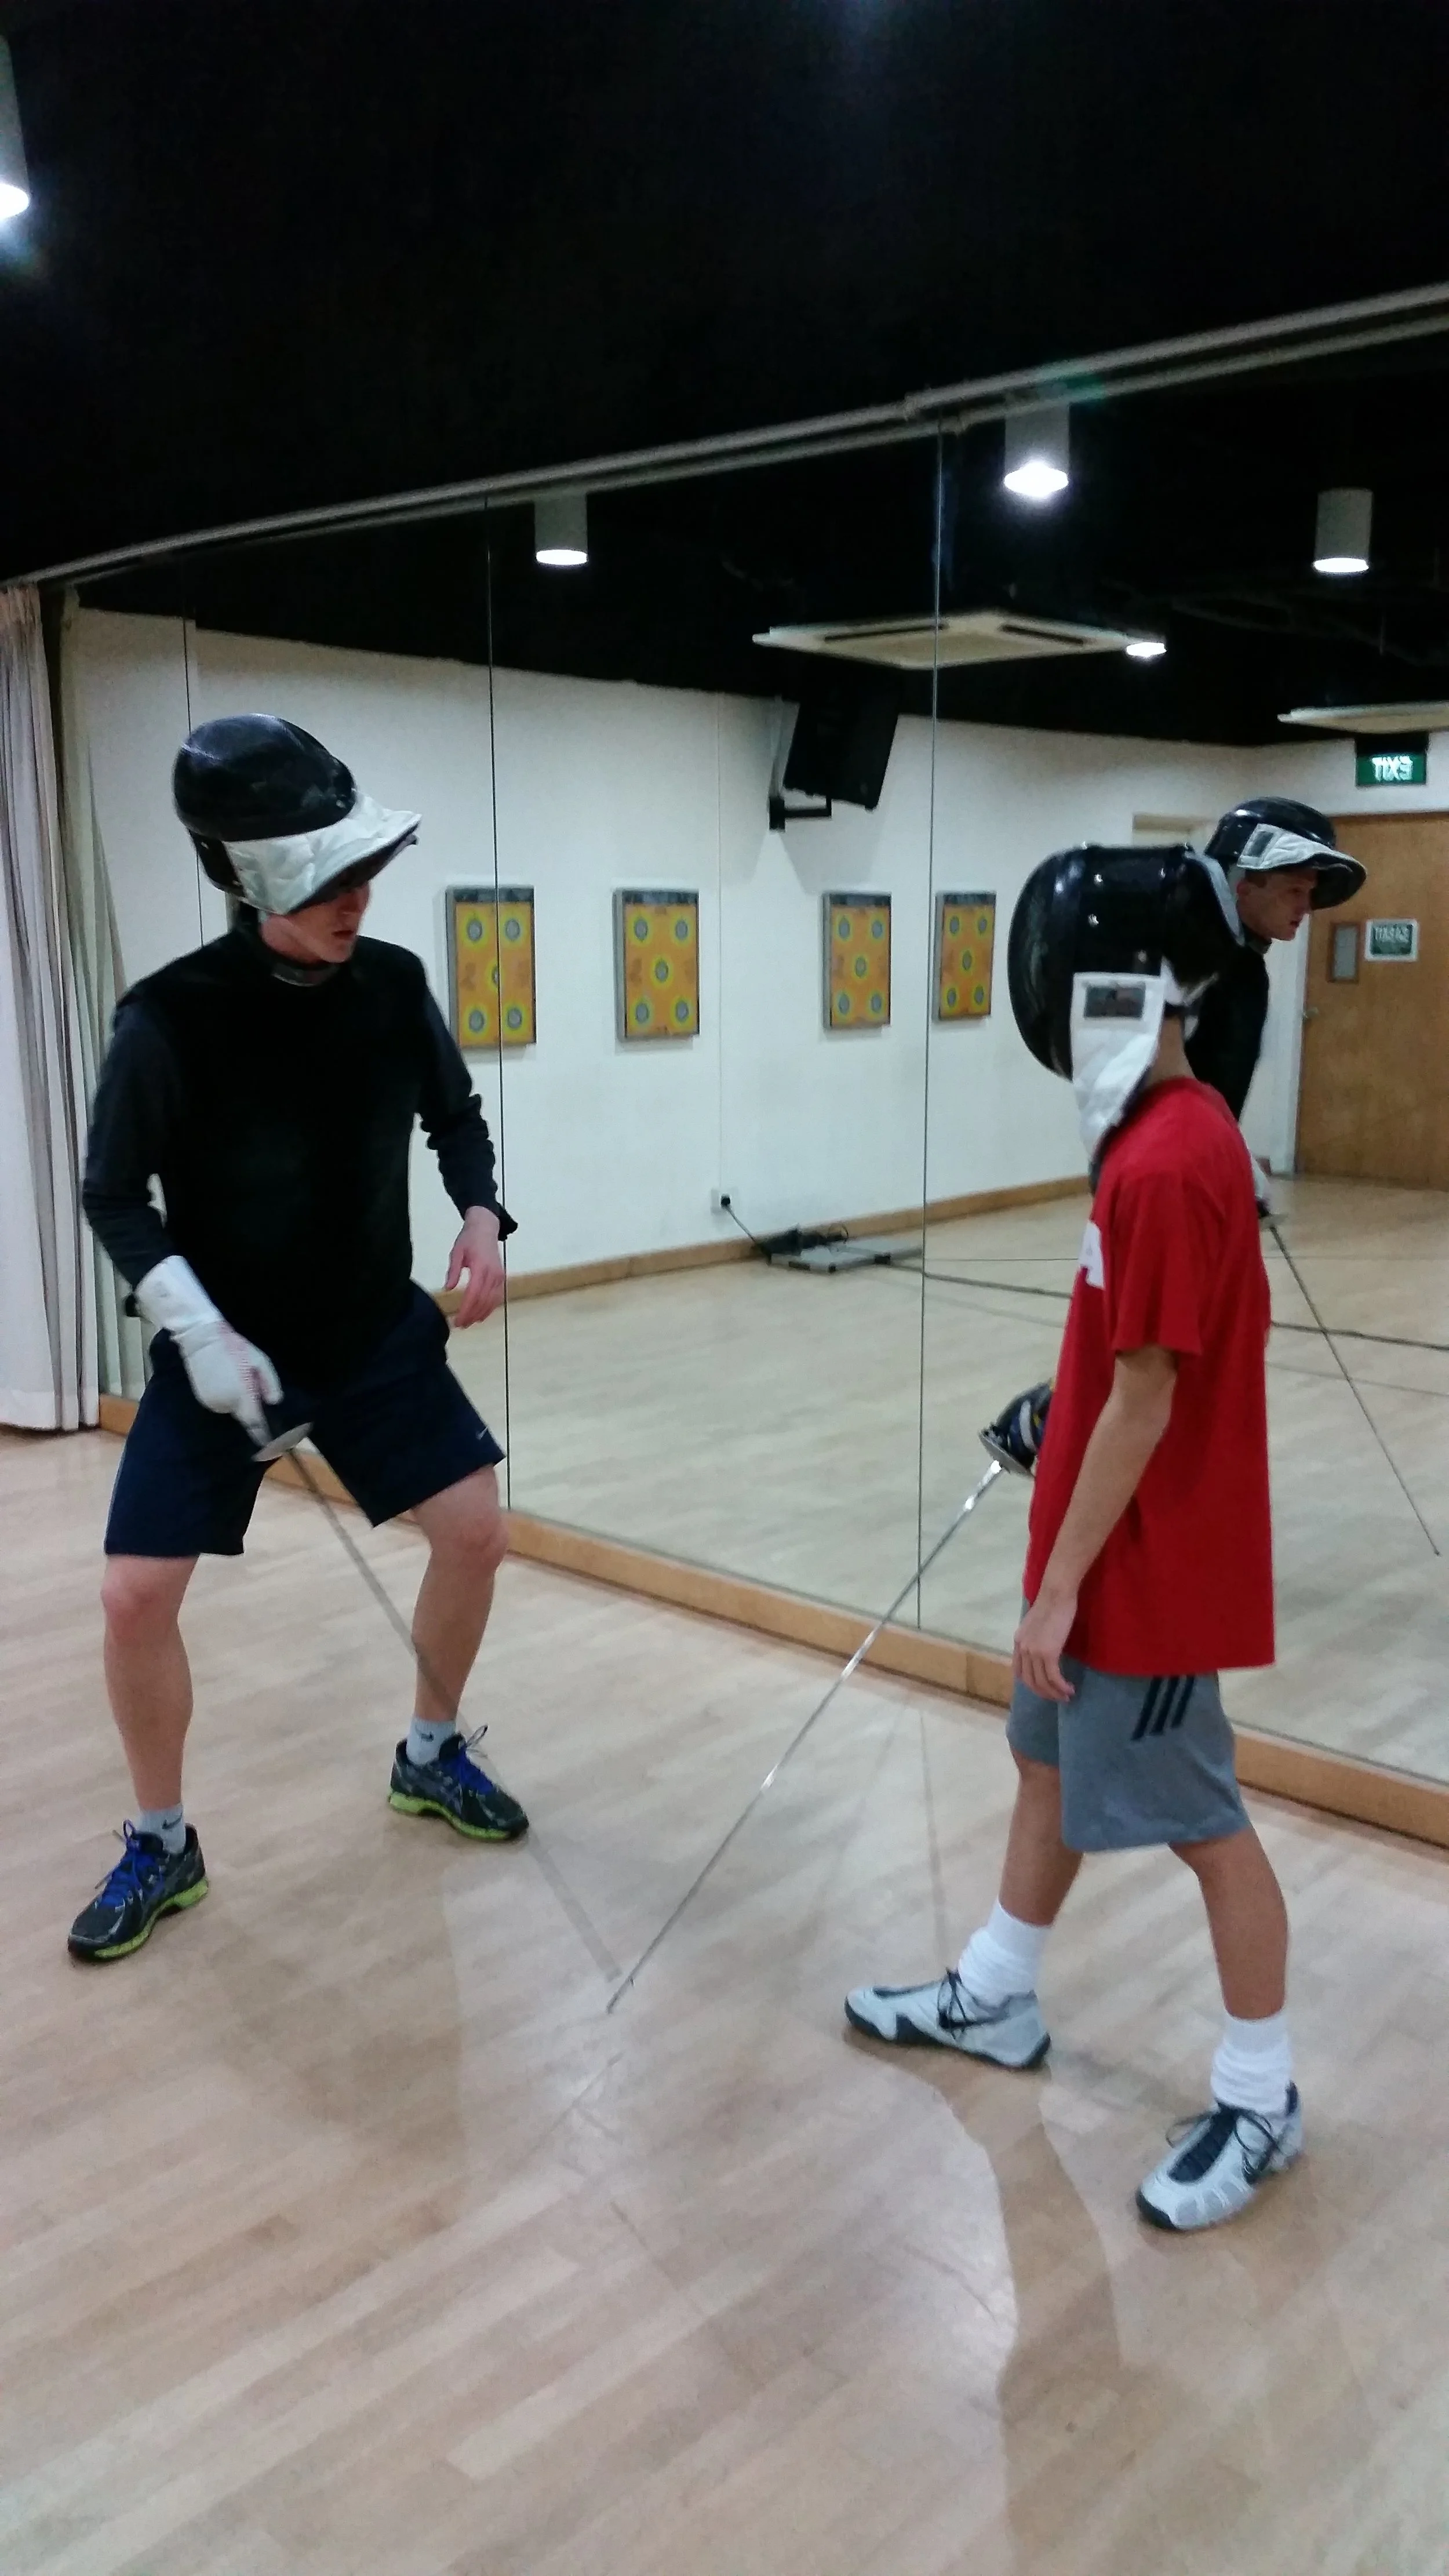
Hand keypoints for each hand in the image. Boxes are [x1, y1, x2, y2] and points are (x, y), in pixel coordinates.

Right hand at [172, 1317, 281, 1442]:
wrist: (201, 1340)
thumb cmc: (234, 1348)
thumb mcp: (259, 1361)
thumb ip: (269, 1383)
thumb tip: (274, 1402)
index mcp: (242, 1396)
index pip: (255, 1424)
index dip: (264, 1436)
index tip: (272, 1445)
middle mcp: (226, 1405)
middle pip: (243, 1415)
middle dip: (250, 1406)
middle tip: (250, 1383)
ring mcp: (212, 1404)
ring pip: (232, 1409)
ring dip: (237, 1401)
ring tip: (235, 1377)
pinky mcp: (202, 1399)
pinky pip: (221, 1404)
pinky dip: (226, 1397)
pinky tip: (224, 1379)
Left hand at [446, 1208, 504, 1325]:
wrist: (486, 1228)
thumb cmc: (469, 1240)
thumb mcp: (456, 1252)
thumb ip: (453, 1271)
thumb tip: (448, 1289)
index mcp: (481, 1267)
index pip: (474, 1294)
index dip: (466, 1310)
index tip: (457, 1320)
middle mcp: (493, 1273)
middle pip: (483, 1301)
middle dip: (471, 1315)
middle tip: (460, 1325)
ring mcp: (499, 1276)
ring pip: (492, 1302)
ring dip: (481, 1314)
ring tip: (469, 1323)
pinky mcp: (502, 1278)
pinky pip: (497, 1297)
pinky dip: (489, 1308)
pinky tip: (481, 1315)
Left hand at [1014, 1588, 1077, 1703]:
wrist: (1056, 1594)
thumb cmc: (1052, 1604)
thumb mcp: (1036, 1624)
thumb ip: (1035, 1638)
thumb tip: (1044, 1649)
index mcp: (1018, 1642)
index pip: (1019, 1672)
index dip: (1031, 1684)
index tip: (1044, 1688)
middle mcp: (1022, 1649)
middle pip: (1029, 1681)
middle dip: (1044, 1693)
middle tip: (1057, 1697)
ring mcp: (1034, 1652)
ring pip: (1042, 1682)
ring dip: (1055, 1693)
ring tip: (1066, 1696)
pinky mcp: (1048, 1653)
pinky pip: (1053, 1678)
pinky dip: (1061, 1686)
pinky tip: (1069, 1688)